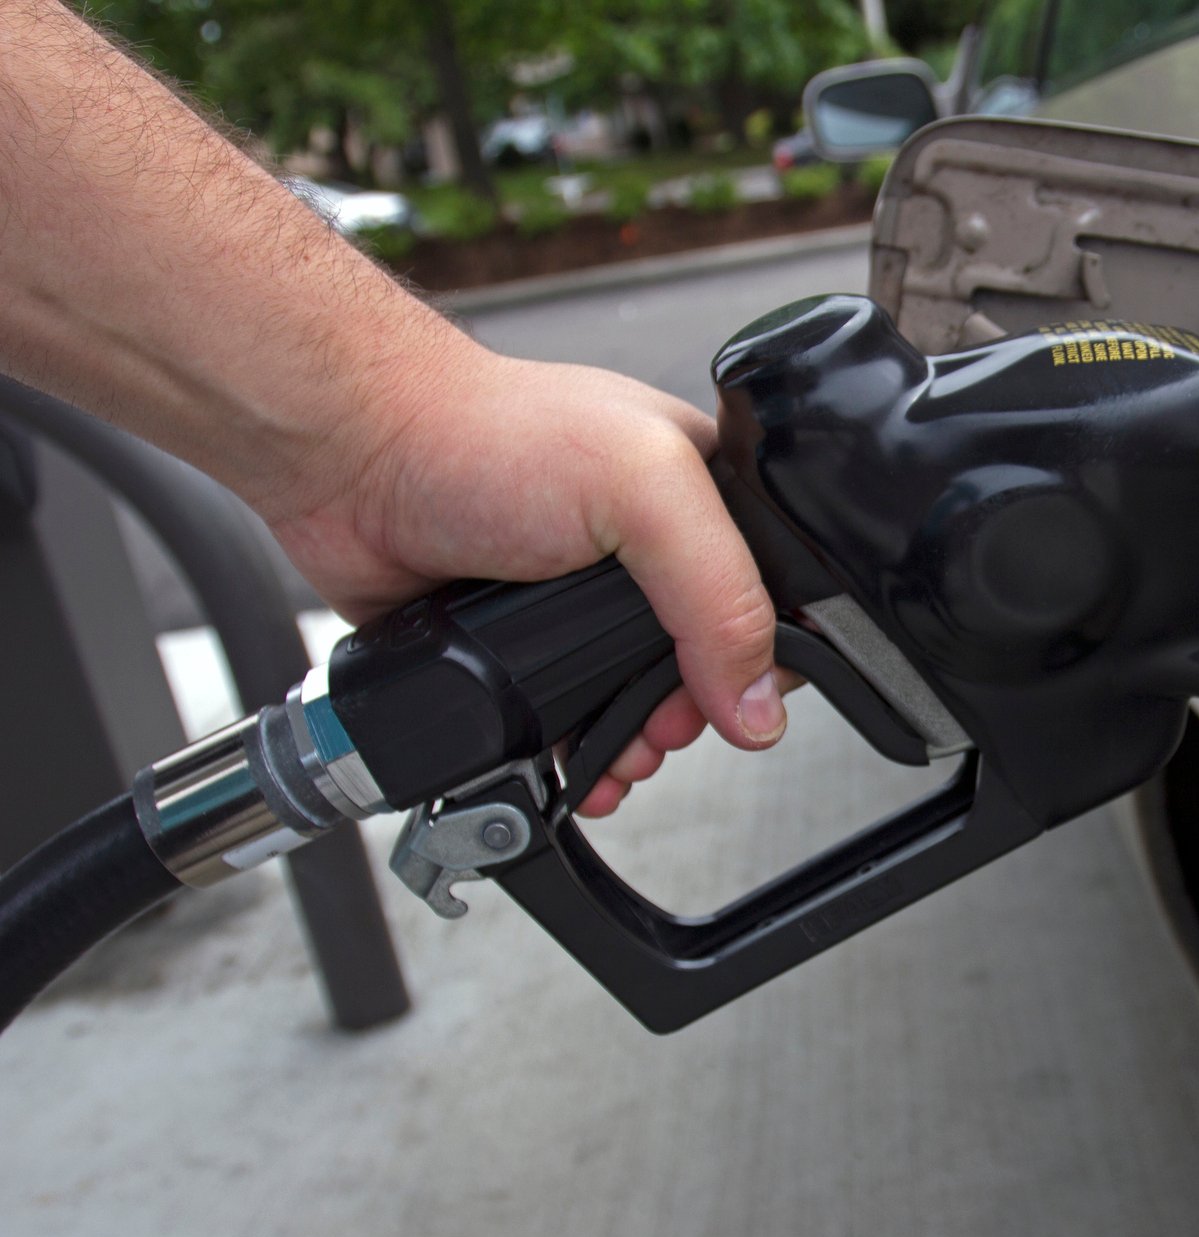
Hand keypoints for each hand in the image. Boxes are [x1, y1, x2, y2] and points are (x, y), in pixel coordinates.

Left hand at [264, 342, 787, 816]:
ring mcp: (579, 602)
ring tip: (618, 757)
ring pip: (636, 702)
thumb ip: (719, 593)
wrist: (352, 457)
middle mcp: (645, 552)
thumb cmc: (483, 434)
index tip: (732, 700)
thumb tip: (758, 704)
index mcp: (699, 496)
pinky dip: (573, 755)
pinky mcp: (520, 646)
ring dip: (634, 746)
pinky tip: (573, 766)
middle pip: (705, 664)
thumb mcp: (645, 490)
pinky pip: (565, 720)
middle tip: (663, 729)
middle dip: (689, 716)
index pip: (772, 597)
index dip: (761, 661)